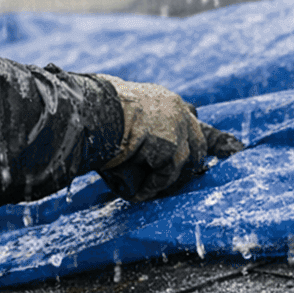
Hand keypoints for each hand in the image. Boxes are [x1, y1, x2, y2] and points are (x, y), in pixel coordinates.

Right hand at [93, 76, 243, 201]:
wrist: (94, 107)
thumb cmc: (96, 105)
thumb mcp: (120, 106)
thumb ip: (134, 119)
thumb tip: (125, 134)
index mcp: (164, 99)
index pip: (189, 115)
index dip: (189, 133)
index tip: (199, 145)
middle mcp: (178, 111)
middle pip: (198, 141)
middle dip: (194, 158)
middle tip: (186, 175)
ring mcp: (178, 129)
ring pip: (185, 161)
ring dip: (169, 177)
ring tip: (149, 186)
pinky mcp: (172, 148)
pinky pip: (165, 175)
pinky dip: (152, 186)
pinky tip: (137, 193)